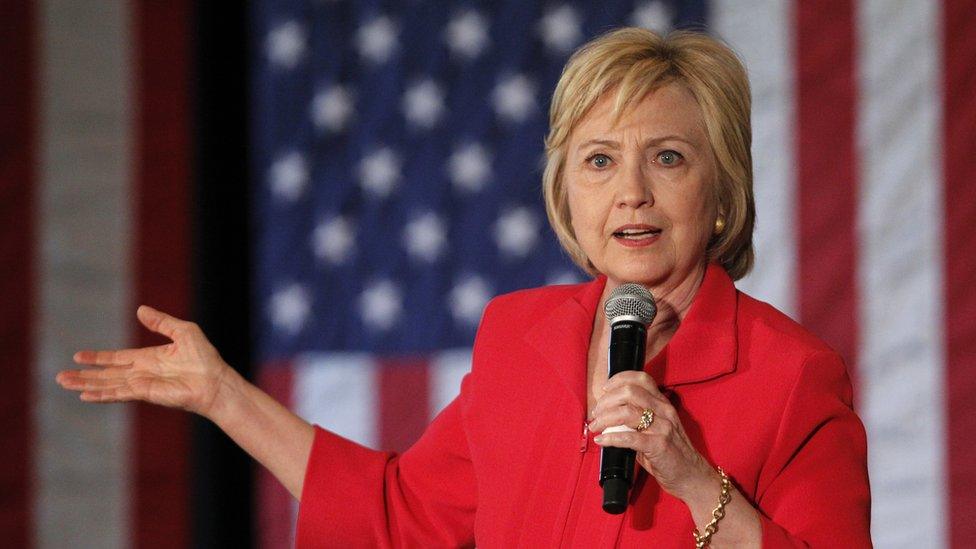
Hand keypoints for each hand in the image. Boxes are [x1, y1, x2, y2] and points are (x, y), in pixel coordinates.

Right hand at [57, 305, 232, 417]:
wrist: (215, 381)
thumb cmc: (205, 358)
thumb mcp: (183, 331)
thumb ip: (161, 322)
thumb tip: (140, 309)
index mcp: (150, 358)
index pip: (118, 358)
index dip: (99, 358)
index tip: (78, 357)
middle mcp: (142, 373)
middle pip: (107, 374)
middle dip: (85, 374)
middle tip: (61, 376)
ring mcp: (142, 384)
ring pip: (108, 384)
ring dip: (86, 384)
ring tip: (64, 383)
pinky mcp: (145, 393)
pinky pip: (118, 393)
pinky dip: (101, 393)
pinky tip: (85, 395)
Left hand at [589, 371, 715, 500]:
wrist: (692, 476)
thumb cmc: (670, 453)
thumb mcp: (655, 429)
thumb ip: (635, 420)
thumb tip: (606, 416)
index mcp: (662, 403)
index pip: (641, 378)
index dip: (619, 379)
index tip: (604, 389)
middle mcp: (664, 411)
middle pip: (630, 392)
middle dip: (607, 401)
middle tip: (596, 413)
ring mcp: (663, 427)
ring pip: (627, 412)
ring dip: (605, 418)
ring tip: (595, 426)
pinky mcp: (660, 445)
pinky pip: (630, 437)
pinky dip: (611, 437)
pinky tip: (602, 440)